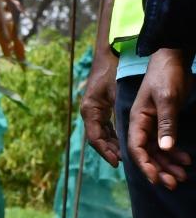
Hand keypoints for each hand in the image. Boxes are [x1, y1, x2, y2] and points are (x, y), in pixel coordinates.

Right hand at [80, 48, 119, 166]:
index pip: (95, 138)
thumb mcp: (117, 93)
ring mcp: (93, 110)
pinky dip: (113, 135)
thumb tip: (128, 133)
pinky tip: (123, 142)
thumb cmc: (112, 71)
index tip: (117, 162)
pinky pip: (104, 126)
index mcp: (90, 110)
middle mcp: (89, 112)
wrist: (109, 54)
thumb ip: (120, 113)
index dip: (106, 152)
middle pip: (97, 138)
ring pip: (101, 134)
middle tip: (123, 162)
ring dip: (111, 145)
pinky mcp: (99, 107)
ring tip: (124, 156)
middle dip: (109, 151)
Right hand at [126, 48, 192, 188]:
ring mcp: (151, 124)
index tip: (157, 179)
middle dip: (159, 170)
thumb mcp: (168, 98)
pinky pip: (165, 143)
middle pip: (146, 154)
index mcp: (136, 119)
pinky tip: (186, 160)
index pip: (136, 148)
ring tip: (183, 176)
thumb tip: (165, 148)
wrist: (173, 58)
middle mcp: (140, 125)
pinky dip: (174, 154)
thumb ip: (166, 124)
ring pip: (156, 151)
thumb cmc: (166, 75)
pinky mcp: (162, 122)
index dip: (145, 166)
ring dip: (168, 165)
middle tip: (174, 184)